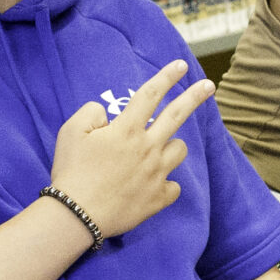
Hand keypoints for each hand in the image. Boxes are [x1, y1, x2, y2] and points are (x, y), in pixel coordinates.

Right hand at [48, 60, 215, 238]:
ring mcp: (157, 172)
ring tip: (154, 152)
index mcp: (126, 130)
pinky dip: (164, 183)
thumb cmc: (71, 172)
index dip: (166, 77)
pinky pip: (173, 185)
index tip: (181, 65)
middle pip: (177, 115)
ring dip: (170, 146)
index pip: (150, 95)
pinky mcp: (160, 197)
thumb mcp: (70, 133)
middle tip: (208, 86)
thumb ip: (91, 113)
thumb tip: (108, 113)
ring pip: (179, 150)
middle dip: (195, 96)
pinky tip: (150, 186)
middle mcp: (147, 148)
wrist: (77, 214)